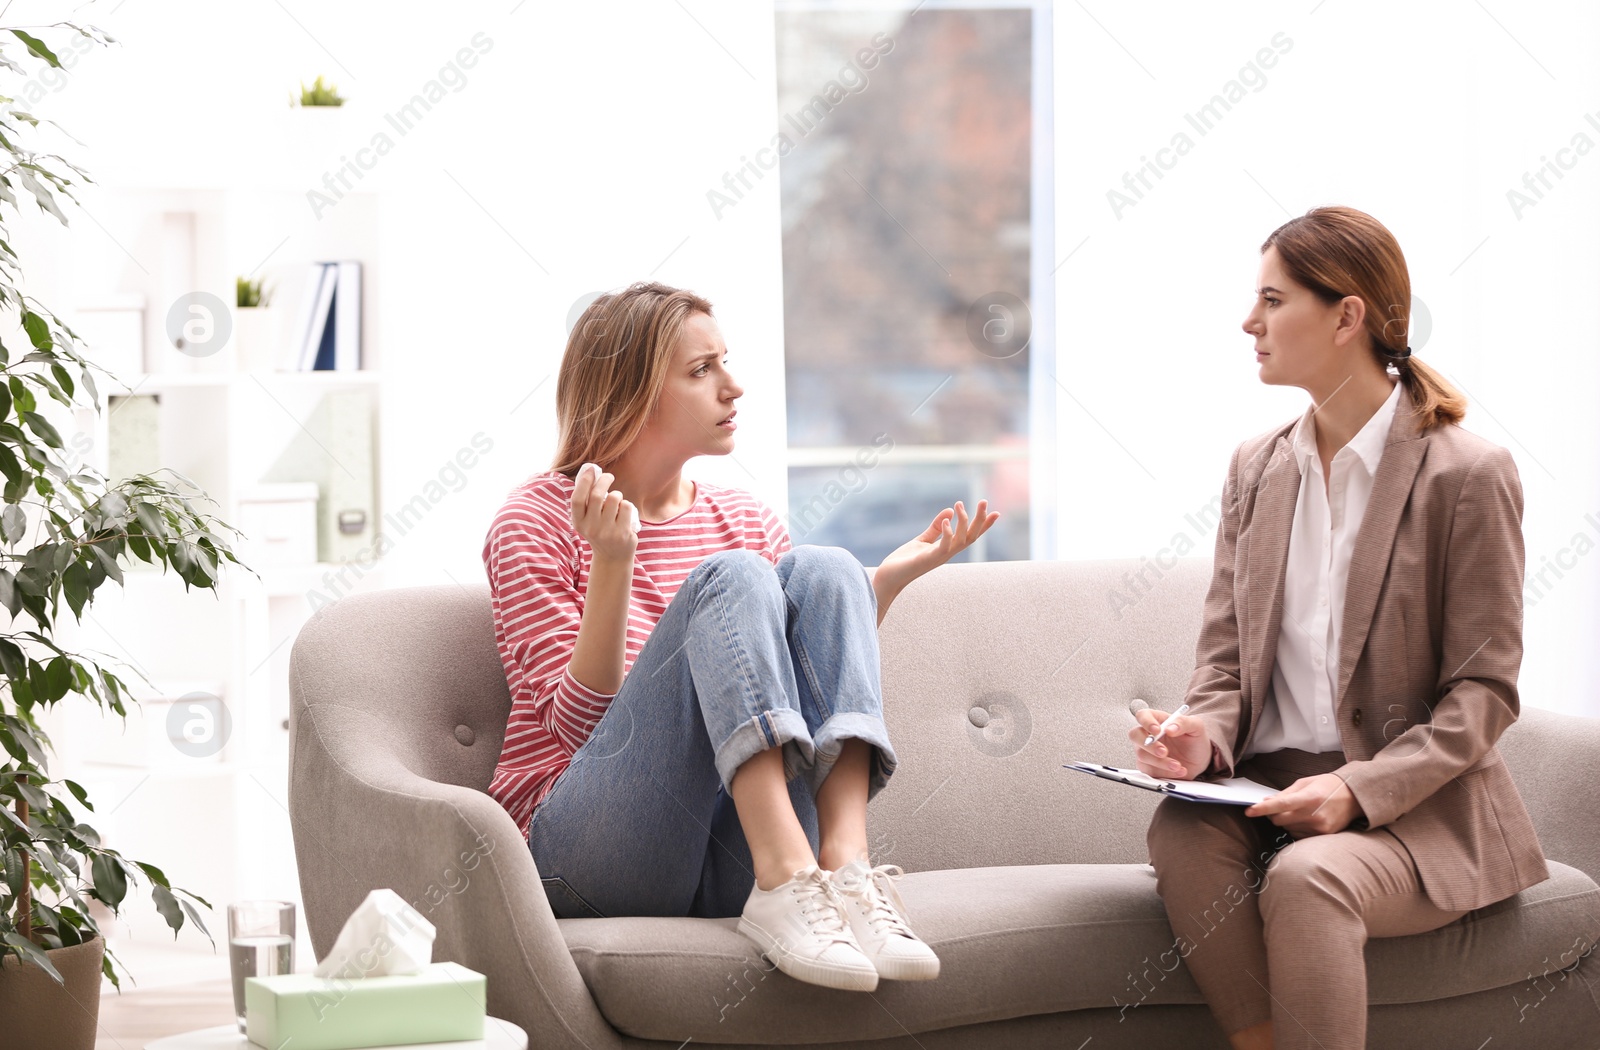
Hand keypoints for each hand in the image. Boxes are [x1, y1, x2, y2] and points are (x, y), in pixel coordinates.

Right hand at [570, 463, 637, 561]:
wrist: (613, 558)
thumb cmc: (600, 531)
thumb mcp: (588, 520)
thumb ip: (587, 501)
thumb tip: (591, 472)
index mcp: (578, 522)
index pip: (577, 499)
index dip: (583, 482)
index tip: (591, 469)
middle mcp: (590, 528)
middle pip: (597, 495)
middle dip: (604, 480)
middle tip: (609, 476)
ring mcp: (607, 532)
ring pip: (615, 498)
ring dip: (617, 495)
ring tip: (617, 503)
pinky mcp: (622, 533)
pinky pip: (626, 506)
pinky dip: (626, 505)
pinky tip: (624, 514)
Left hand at [873, 500, 999, 595]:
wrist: (888, 577)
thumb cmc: (904, 561)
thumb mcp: (922, 540)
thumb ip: (936, 527)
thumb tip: (949, 511)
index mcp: (947, 548)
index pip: (970, 535)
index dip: (984, 526)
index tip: (996, 512)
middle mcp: (947, 553)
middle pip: (970, 537)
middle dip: (980, 520)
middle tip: (984, 501)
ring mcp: (939, 557)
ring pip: (961, 540)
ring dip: (963, 522)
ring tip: (959, 504)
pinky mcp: (928, 559)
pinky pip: (943, 546)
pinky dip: (947, 533)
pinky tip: (948, 520)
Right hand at [1128, 705, 1211, 779]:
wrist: (1199, 760)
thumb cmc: (1194, 739)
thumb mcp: (1196, 726)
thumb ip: (1183, 723)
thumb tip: (1170, 728)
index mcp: (1157, 720)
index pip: (1143, 715)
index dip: (1146, 722)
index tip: (1157, 730)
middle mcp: (1148, 735)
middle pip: (1135, 735)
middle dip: (1149, 745)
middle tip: (1164, 752)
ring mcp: (1146, 751)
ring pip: (1142, 756)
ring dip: (1161, 762)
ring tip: (1178, 765)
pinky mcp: (1148, 767)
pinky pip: (1149, 771)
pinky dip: (1165, 773)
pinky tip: (1178, 770)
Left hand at [1245, 773, 1362, 835]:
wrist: (1355, 796)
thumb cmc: (1327, 786)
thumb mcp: (1305, 783)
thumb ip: (1285, 793)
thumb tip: (1266, 801)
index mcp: (1309, 797)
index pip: (1280, 805)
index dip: (1262, 809)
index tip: (1249, 811)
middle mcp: (1314, 814)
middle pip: (1279, 820)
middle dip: (1273, 815)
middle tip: (1277, 808)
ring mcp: (1319, 827)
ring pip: (1288, 829)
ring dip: (1286, 822)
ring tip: (1299, 811)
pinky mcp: (1323, 835)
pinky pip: (1299, 836)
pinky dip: (1296, 828)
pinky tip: (1306, 820)